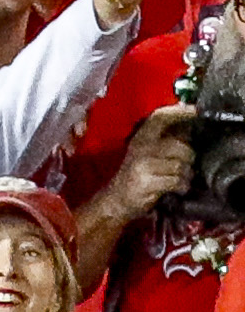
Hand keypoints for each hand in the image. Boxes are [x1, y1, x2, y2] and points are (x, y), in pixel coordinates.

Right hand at [106, 104, 195, 219]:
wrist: (116, 201)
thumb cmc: (137, 175)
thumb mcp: (147, 152)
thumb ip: (166, 138)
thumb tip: (191, 125)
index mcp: (141, 137)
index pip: (160, 117)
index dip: (179, 112)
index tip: (196, 111)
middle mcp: (140, 148)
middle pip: (179, 146)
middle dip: (189, 156)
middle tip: (187, 164)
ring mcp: (142, 166)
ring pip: (180, 164)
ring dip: (186, 174)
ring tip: (181, 178)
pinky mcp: (146, 183)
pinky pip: (176, 181)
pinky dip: (181, 186)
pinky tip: (177, 188)